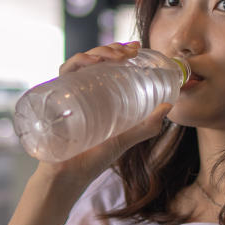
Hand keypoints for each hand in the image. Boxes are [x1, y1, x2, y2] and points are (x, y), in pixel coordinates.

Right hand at [36, 41, 171, 188]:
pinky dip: (77, 62)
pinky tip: (91, 62)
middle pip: (94, 59)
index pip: (105, 64)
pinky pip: (64, 72)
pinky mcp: (55, 97)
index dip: (119, 51)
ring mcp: (67, 92)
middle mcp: (80, 90)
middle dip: (112, 48)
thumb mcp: (125, 139)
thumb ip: (146, 126)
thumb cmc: (93, 160)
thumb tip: (169, 106)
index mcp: (95, 94)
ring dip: (99, 52)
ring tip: (116, 57)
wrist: (69, 177)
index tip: (137, 48)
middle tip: (130, 51)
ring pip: (80, 61)